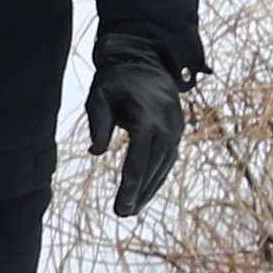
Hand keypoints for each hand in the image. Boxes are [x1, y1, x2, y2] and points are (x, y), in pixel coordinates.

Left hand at [85, 33, 185, 218]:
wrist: (145, 59)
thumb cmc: (117, 78)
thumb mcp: (100, 94)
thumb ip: (99, 122)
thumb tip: (95, 152)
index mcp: (147, 119)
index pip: (139, 161)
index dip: (129, 187)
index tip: (120, 208)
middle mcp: (167, 127)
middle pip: (153, 168)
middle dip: (138, 193)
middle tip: (123, 214)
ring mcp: (175, 129)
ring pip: (163, 166)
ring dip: (149, 188)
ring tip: (131, 209)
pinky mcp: (176, 130)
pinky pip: (167, 159)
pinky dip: (157, 176)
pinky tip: (144, 190)